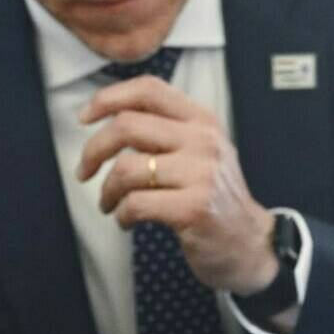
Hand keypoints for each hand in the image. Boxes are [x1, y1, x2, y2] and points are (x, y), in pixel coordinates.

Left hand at [75, 75, 277, 293]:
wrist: (249, 243)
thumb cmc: (210, 196)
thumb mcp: (196, 152)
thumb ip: (161, 131)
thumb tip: (107, 117)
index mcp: (200, 120)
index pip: (148, 90)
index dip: (108, 98)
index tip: (83, 118)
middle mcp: (202, 141)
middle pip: (126, 126)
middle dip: (93, 151)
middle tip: (83, 172)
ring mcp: (200, 174)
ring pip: (126, 169)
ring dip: (106, 191)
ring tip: (109, 204)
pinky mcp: (193, 208)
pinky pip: (135, 204)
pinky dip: (120, 215)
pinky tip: (126, 220)